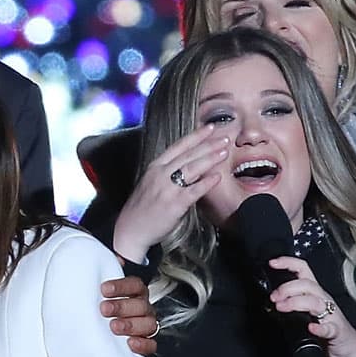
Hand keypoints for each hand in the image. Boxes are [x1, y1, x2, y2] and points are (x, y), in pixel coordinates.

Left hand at [101, 276, 158, 355]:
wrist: (103, 327)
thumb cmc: (105, 304)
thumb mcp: (102, 289)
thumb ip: (105, 272)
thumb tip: (105, 257)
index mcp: (135, 292)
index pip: (135, 284)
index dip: (121, 286)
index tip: (104, 289)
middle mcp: (143, 307)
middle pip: (141, 304)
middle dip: (122, 306)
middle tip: (104, 309)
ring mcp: (146, 324)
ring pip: (148, 323)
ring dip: (131, 324)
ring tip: (114, 327)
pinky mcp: (146, 342)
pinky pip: (151, 344)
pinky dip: (143, 344)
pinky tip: (130, 343)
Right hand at [111, 125, 227, 262]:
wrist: (131, 229)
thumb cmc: (142, 208)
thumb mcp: (151, 183)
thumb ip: (168, 173)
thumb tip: (188, 166)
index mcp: (155, 166)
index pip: (179, 146)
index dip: (196, 135)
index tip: (209, 127)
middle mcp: (161, 173)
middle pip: (189, 154)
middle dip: (208, 144)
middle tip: (224, 138)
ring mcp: (168, 188)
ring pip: (192, 167)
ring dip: (210, 158)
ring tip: (224, 152)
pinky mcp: (175, 203)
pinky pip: (194, 190)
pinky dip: (207, 182)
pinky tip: (218, 177)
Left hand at [267, 256, 355, 356]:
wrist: (349, 348)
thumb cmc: (326, 327)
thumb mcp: (306, 312)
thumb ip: (291, 305)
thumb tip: (271, 303)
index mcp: (314, 293)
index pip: (303, 269)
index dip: (288, 262)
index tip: (272, 263)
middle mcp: (323, 300)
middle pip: (307, 284)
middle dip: (287, 288)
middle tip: (274, 298)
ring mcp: (331, 315)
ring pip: (315, 302)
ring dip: (296, 302)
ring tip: (282, 307)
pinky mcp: (337, 332)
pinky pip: (330, 328)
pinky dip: (320, 328)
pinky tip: (312, 328)